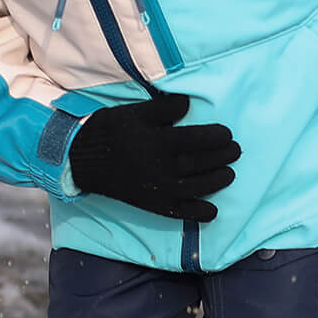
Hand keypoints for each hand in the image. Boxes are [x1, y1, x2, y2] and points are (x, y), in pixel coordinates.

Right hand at [68, 94, 239, 221]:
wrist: (82, 160)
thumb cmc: (109, 130)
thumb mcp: (135, 112)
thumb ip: (164, 108)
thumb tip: (189, 104)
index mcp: (159, 142)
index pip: (200, 139)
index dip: (218, 136)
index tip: (227, 133)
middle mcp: (163, 168)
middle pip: (202, 163)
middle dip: (223, 157)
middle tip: (236, 150)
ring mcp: (158, 189)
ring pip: (198, 187)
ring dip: (218, 181)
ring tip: (229, 174)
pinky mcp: (152, 204)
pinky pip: (180, 212)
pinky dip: (199, 213)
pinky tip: (213, 210)